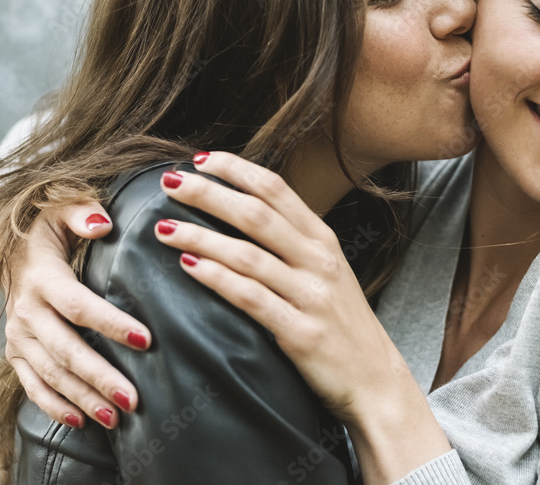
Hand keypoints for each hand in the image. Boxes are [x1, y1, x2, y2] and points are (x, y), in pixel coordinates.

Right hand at [5, 201, 151, 428]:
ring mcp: (19, 334)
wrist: (10, 248)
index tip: (145, 340)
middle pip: (66, 350)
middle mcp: (26, 310)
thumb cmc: (48, 227)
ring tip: (116, 417)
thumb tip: (102, 225)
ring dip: (83, 398)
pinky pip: (33, 384)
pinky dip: (54, 405)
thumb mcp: (61, 208)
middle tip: (133, 398)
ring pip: (52, 373)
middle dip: (100, 376)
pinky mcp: (16, 351)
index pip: (79, 305)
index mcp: (42, 277)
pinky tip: (82, 421)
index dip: (111, 324)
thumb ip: (83, 213)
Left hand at [154, 152, 451, 482]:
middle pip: (256, 213)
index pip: (275, 189)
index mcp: (322, 238)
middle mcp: (319, 260)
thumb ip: (292, 242)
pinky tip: (188, 266)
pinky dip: (217, 279)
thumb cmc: (341, 323)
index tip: (200, 160)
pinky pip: (251, 298)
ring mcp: (311, 295)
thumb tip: (244, 210)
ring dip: (200, 236)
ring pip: (247, 254)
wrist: (376, 379)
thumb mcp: (326, 271)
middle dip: (208, 193)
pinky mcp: (301, 332)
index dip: (236, 170)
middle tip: (169, 182)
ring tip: (163, 228)